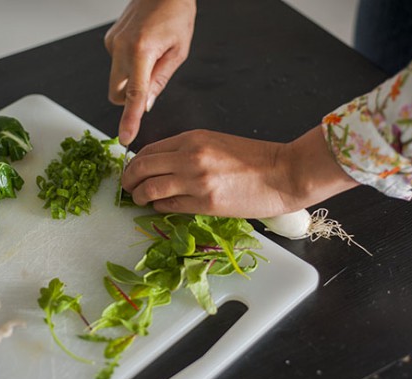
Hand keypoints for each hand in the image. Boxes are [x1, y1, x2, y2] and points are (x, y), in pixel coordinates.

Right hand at [105, 0, 195, 144]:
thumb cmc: (175, 12)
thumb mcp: (178, 51)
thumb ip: (159, 81)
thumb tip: (146, 105)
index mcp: (142, 51)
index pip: (134, 95)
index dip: (130, 119)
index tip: (126, 137)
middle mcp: (121, 47)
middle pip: (117, 94)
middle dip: (130, 98)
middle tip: (150, 84)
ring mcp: (112, 43)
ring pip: (116, 80)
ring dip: (131, 79)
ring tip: (150, 57)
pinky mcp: (109, 40)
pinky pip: (116, 65)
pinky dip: (128, 65)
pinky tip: (142, 47)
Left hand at [121, 127, 358, 217]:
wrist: (284, 173)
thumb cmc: (254, 159)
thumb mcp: (216, 143)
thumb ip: (187, 151)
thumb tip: (161, 166)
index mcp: (192, 138)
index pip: (148, 150)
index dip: (134, 163)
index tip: (132, 172)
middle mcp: (190, 156)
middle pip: (141, 167)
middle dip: (128, 179)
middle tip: (127, 187)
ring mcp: (196, 180)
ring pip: (149, 188)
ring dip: (138, 196)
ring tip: (139, 200)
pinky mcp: (205, 202)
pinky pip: (169, 205)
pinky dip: (158, 206)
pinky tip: (158, 207)